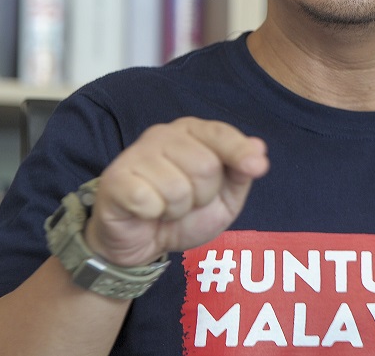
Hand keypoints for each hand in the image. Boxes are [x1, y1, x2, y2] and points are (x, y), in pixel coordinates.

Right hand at [82, 117, 268, 266]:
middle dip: (203, 195)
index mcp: (191, 133)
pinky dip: (154, 214)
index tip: (258, 168)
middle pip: (205, 165)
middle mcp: (163, 135)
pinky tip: (146, 211)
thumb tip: (258, 148)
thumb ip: (240, 173)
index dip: (240, 152)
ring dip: (177, 209)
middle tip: (187, 202)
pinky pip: (149, 200)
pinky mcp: (116, 179)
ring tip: (166, 208)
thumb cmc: (184, 214)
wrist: (142, 242)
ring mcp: (136, 154)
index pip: (220, 133)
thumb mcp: (224, 198)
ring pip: (178, 187)